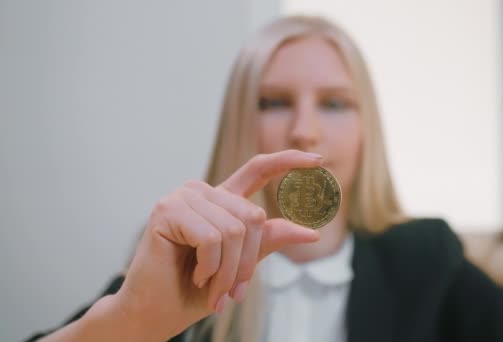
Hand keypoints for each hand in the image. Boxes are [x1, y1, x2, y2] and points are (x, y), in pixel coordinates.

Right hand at [114, 150, 322, 339]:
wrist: (156, 313)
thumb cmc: (195, 290)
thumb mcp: (240, 265)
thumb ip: (267, 241)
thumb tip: (310, 232)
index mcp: (222, 201)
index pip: (259, 169)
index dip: (288, 160)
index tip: (319, 158)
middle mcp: (203, 192)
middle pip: (252, 215)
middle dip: (247, 262)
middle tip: (232, 293)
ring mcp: (184, 197)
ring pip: (234, 229)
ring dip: (227, 271)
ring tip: (212, 289)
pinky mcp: (167, 209)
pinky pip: (212, 237)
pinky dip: (210, 267)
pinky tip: (196, 276)